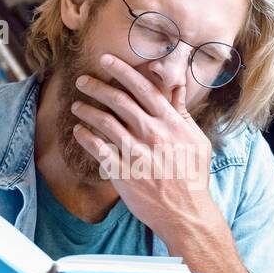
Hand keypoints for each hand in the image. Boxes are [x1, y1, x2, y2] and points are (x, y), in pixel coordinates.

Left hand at [70, 53, 216, 238]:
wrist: (186, 212)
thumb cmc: (193, 176)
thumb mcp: (196, 140)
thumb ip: (182, 112)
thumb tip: (179, 86)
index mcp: (170, 123)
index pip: (143, 88)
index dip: (122, 70)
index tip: (106, 60)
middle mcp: (152, 133)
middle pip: (119, 100)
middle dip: (97, 86)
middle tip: (83, 80)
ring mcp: (136, 152)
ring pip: (104, 121)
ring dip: (87, 110)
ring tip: (77, 105)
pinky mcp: (122, 172)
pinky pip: (98, 148)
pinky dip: (86, 136)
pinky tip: (79, 131)